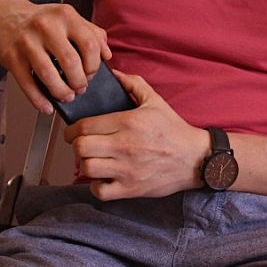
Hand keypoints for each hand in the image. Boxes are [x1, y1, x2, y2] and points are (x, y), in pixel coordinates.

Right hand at [0, 0, 110, 114]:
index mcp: (65, 16)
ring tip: (66, 96)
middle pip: (71, 62)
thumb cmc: (41, 20)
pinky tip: (47, 106)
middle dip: (79, 82)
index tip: (91, 74)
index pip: (89, 45)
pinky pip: (28, 84)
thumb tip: (107, 55)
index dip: (94, 65)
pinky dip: (39, 100)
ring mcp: (26, 42)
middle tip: (80, 88)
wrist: (4, 16)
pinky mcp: (11, 57)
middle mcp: (46, 26)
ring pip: (49, 75)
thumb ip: (92, 33)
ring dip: (61, 92)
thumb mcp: (68, 18)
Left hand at [65, 72, 209, 200]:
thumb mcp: (155, 101)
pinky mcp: (131, 189)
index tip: (72, 132)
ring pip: (88, 168)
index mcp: (128, 122)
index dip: (72, 129)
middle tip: (81, 144)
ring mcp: (127, 169)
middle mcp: (125, 146)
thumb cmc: (173, 130)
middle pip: (81, 147)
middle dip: (76, 145)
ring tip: (93, 160)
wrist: (195, 158)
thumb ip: (133, 84)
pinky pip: (100, 191)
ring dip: (86, 164)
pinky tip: (103, 177)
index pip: (85, 125)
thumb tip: (114, 75)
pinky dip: (97, 185)